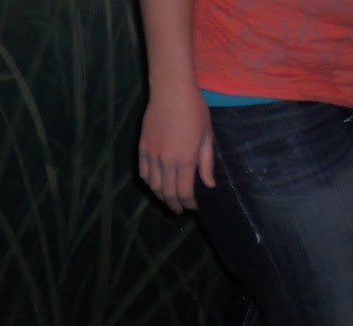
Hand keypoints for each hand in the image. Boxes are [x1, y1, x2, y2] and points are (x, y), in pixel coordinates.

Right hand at [138, 87, 214, 212]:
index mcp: (185, 159)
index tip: (193, 206)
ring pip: (154, 186)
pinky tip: (156, 184)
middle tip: (180, 209)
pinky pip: (144, 173)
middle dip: (174, 205)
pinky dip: (150, 183)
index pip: (184, 192)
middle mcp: (166, 162)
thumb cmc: (194, 110)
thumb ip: (206, 163)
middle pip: (168, 193)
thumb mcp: (207, 136)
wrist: (171, 91)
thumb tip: (209, 185)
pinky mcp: (143, 149)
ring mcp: (152, 156)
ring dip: (161, 196)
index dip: (189, 203)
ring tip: (168, 199)